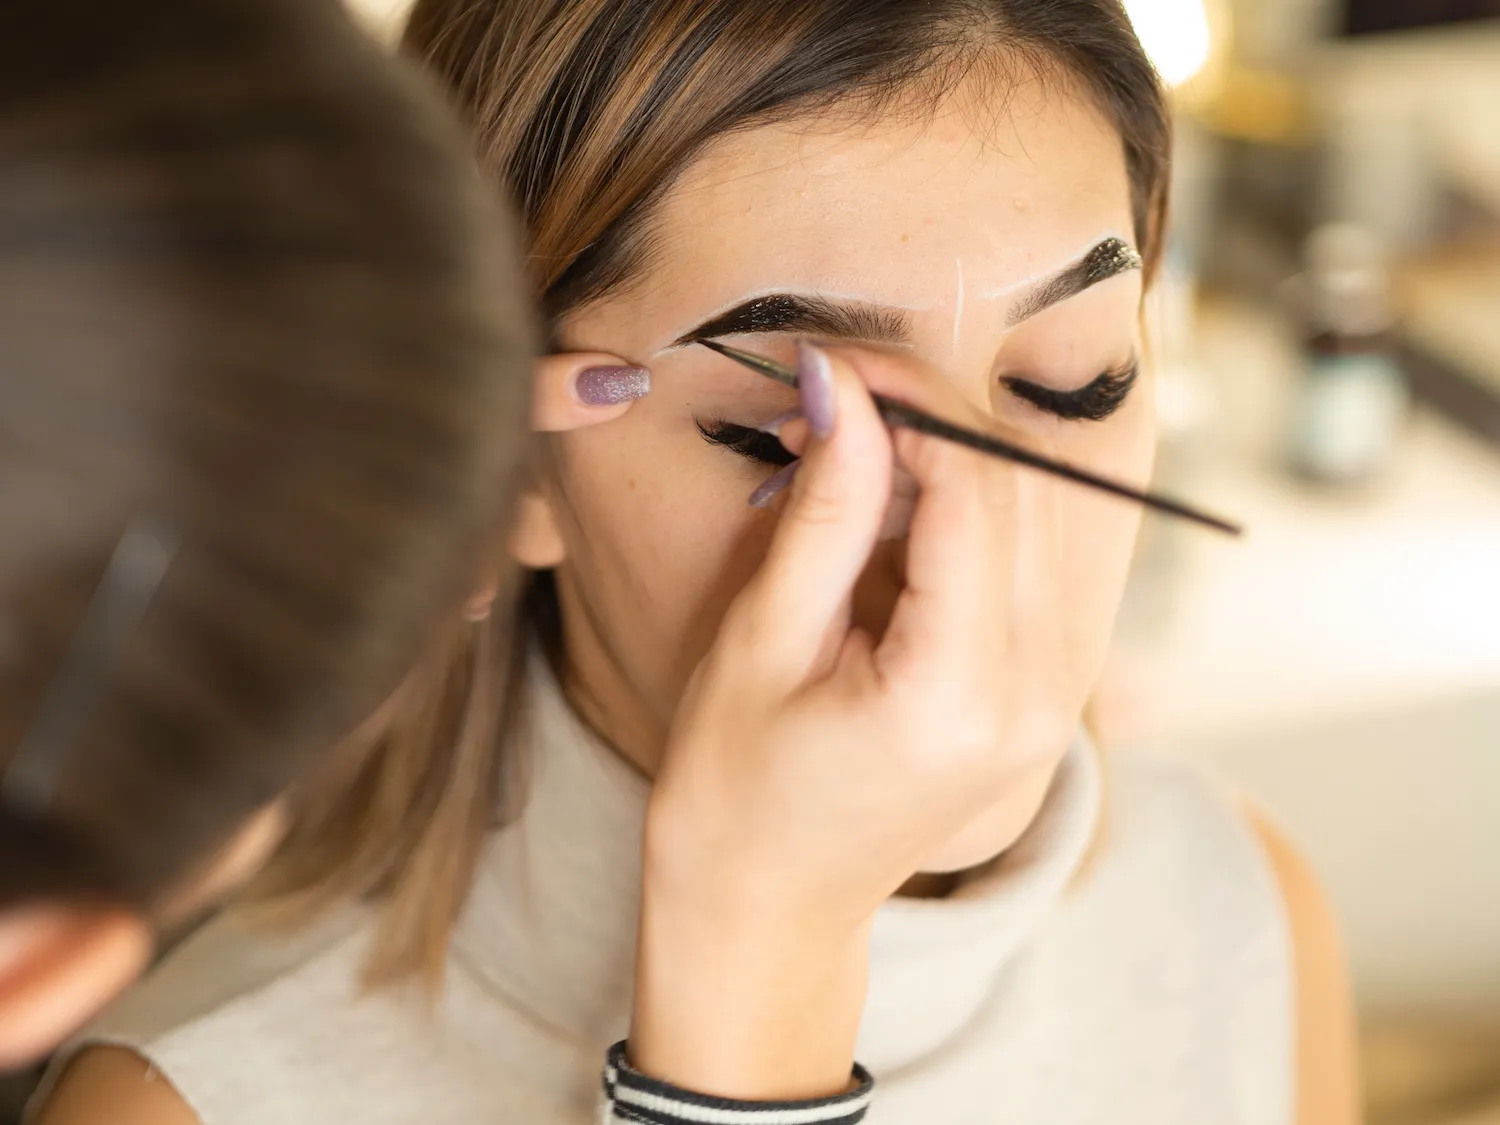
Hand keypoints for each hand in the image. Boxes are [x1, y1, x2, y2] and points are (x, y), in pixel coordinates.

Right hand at [631, 342, 1078, 1097]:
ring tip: (854, 465)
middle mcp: (1035, 700)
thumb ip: (825, 509)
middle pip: (1028, 496)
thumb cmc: (734, 792)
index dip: (912, 403)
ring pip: (1043, 522)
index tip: (836, 365)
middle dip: (935, 424)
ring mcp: (1052, 705)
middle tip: (836, 405)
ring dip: (955, 467)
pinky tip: (894, 521)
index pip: (978, 492)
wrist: (768, 906)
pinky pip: (1031, 568)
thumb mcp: (762, 640)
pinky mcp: (1040, 699)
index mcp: (960, 696)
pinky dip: (970, 519)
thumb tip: (845, 384)